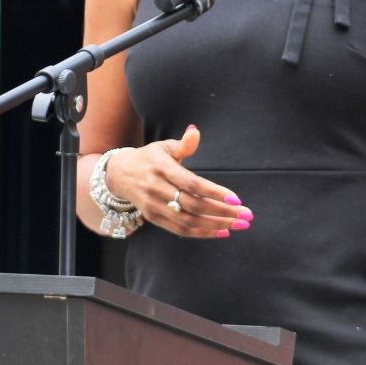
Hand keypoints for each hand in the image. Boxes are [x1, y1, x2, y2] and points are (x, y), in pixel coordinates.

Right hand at [105, 126, 252, 237]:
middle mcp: (156, 188)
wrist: (119, 174)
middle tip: (246, 215)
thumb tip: (195, 131)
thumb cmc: (149, 158)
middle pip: (194, 205)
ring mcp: (153, 205)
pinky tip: (221, 231)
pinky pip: (180, 230)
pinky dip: (202, 233)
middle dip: (222, 212)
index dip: (214, 193)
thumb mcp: (164, 146)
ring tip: (238, 225)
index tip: (236, 199)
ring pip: (188, 221)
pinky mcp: (153, 218)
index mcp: (161, 168)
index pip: (191, 184)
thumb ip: (184, 144)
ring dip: (216, 225)